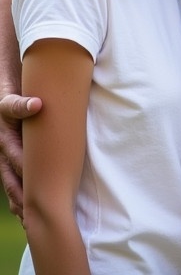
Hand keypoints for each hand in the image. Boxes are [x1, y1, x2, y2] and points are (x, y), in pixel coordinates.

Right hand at [0, 93, 41, 217]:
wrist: (5, 97)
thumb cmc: (11, 98)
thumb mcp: (12, 100)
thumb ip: (21, 105)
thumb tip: (37, 105)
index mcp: (5, 141)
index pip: (17, 164)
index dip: (28, 178)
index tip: (39, 193)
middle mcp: (3, 152)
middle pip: (12, 181)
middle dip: (21, 199)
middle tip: (33, 218)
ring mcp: (6, 157)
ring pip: (11, 184)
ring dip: (20, 201)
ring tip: (29, 221)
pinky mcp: (11, 157)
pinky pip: (13, 179)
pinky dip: (19, 194)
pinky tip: (25, 209)